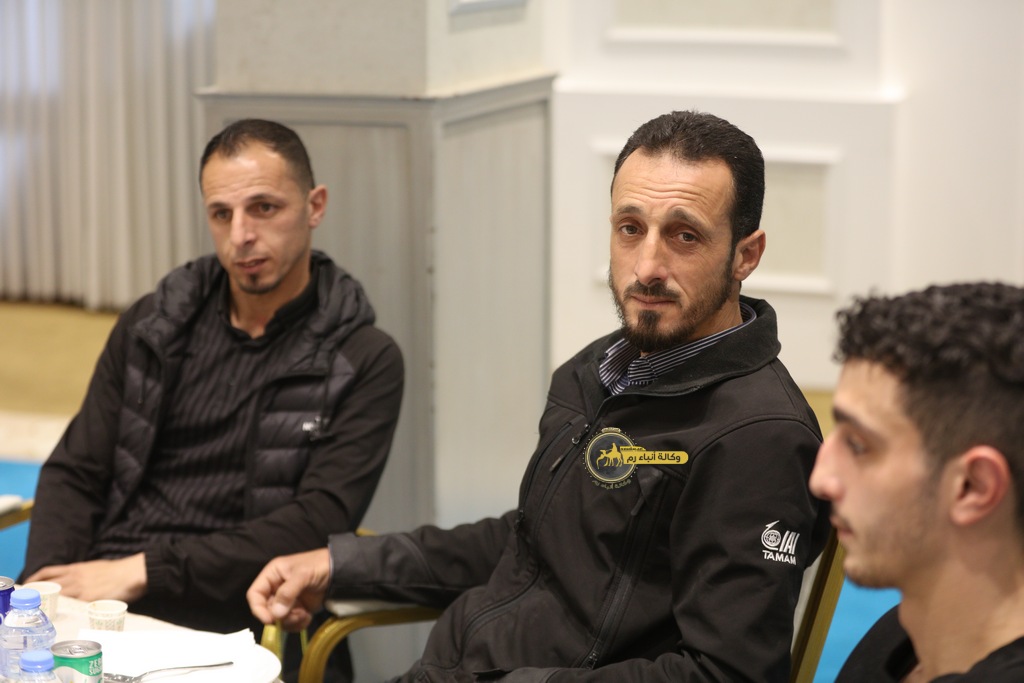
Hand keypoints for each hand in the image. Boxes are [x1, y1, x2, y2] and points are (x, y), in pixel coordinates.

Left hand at [24, 553, 146, 601]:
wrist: (132, 572)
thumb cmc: (119, 570)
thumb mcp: (96, 568)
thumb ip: (84, 574)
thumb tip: (79, 582)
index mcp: (76, 568)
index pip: (48, 572)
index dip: (35, 579)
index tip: (28, 585)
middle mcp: (75, 577)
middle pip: (48, 585)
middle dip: (37, 593)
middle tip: (32, 601)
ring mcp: (81, 589)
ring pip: (57, 595)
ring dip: (49, 603)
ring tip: (44, 612)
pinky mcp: (89, 599)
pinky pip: (71, 605)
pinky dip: (64, 610)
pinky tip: (62, 616)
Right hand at [247, 547, 330, 630]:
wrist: (341, 571)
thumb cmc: (320, 566)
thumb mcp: (303, 575)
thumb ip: (288, 593)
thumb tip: (275, 614)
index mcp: (273, 574)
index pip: (255, 594)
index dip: (258, 608)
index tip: (270, 619)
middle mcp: (276, 588)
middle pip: (266, 610)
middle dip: (281, 616)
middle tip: (296, 614)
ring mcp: (287, 600)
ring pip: (278, 619)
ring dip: (290, 621)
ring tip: (304, 614)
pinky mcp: (297, 609)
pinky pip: (290, 623)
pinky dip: (298, 624)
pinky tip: (308, 616)